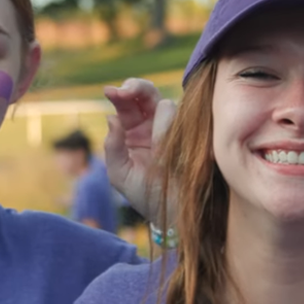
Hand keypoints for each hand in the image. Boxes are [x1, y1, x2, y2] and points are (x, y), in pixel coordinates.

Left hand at [103, 79, 175, 222]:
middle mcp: (154, 124)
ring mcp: (174, 129)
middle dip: (136, 88)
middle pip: (147, 93)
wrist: (174, 216)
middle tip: (125, 92)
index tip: (111, 92)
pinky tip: (170, 148)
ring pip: (167, 106)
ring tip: (158, 153)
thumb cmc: (145, 196)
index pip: (127, 102)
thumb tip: (111, 118)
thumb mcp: (120, 175)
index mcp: (133, 130)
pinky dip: (175, 127)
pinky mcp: (191, 137)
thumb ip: (112, 148)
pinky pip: (186, 122)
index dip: (120, 93)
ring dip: (158, 122)